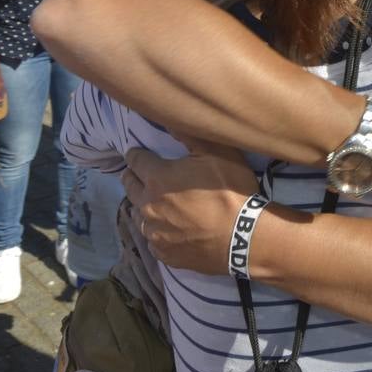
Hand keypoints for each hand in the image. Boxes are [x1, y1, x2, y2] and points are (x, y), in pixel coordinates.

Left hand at [122, 137, 259, 273]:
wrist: (243, 238)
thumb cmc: (231, 191)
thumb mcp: (218, 154)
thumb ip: (190, 135)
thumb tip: (167, 118)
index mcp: (157, 178)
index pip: (134, 160)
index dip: (137, 154)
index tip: (139, 153)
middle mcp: (147, 205)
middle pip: (128, 186)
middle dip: (132, 177)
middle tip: (141, 174)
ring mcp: (154, 232)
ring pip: (139, 214)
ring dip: (145, 205)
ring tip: (159, 204)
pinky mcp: (163, 253)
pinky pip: (153, 240)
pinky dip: (159, 231)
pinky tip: (171, 229)